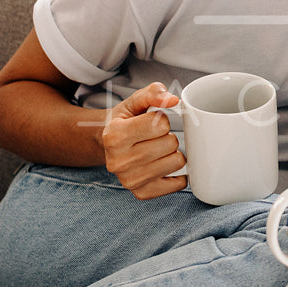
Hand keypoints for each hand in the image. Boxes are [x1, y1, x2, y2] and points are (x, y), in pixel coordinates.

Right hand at [100, 82, 187, 199]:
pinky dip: (177, 173)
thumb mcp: (134, 102)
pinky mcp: (142, 193)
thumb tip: (173, 100)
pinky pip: (178, 184)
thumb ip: (153, 93)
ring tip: (157, 150)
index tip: (150, 123)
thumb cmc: (125, 121)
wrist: (108, 145)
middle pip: (170, 144)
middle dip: (167, 136)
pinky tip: (163, 165)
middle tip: (154, 138)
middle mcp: (119, 161)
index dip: (161, 120)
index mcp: (114, 135)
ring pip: (176, 162)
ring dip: (172, 153)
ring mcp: (130, 180)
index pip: (160, 125)